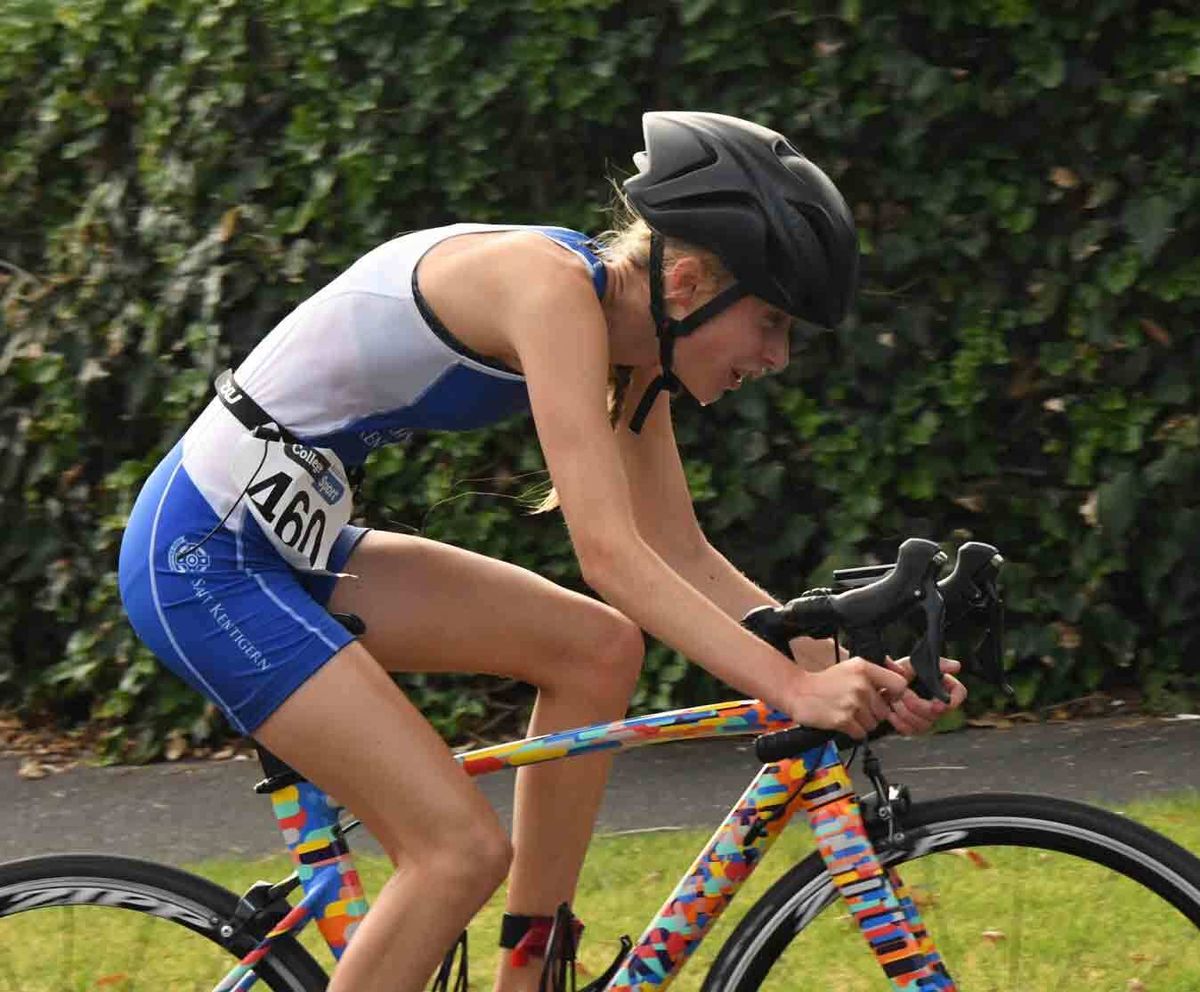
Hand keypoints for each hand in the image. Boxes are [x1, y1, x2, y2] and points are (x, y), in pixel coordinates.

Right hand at [783, 658, 915, 740]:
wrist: (798, 692)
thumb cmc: (824, 682)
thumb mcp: (851, 667)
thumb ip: (876, 673)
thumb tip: (901, 684)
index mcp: (864, 668)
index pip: (899, 685)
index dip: (896, 695)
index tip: (888, 698)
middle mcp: (860, 684)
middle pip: (885, 710)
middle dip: (874, 712)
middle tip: (856, 706)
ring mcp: (852, 703)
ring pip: (874, 724)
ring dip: (863, 723)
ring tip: (847, 712)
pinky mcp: (844, 720)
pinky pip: (861, 733)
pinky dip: (853, 731)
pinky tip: (843, 720)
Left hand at [882, 656, 967, 735]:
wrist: (878, 685)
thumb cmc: (897, 673)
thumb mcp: (912, 663)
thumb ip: (933, 664)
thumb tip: (957, 666)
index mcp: (941, 685)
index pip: (959, 693)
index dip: (952, 700)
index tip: (937, 703)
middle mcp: (938, 704)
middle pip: (938, 713)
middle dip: (917, 704)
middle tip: (902, 693)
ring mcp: (927, 718)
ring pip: (924, 724)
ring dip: (905, 711)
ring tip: (893, 699)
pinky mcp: (914, 728)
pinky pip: (911, 731)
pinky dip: (898, 721)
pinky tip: (890, 711)